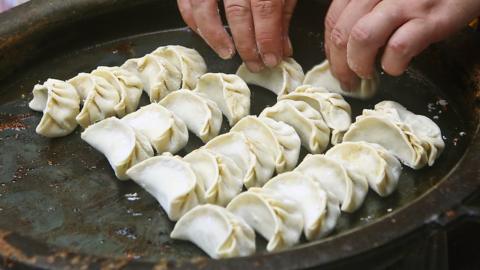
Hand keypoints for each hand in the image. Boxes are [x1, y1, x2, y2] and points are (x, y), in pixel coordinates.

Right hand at [177, 0, 296, 71]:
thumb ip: (285, 11)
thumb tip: (283, 47)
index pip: (266, 8)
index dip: (268, 38)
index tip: (272, 59)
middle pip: (238, 13)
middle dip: (247, 45)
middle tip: (255, 65)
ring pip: (207, 9)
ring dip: (216, 37)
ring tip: (228, 54)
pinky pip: (188, 2)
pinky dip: (194, 20)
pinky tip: (206, 36)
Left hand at [325, 0, 479, 89]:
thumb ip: (364, 12)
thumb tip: (343, 47)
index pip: (333, 20)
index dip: (330, 49)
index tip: (335, 64)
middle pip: (342, 33)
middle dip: (339, 64)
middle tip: (347, 80)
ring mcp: (404, 3)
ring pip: (362, 38)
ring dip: (359, 65)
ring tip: (366, 75)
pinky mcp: (430, 18)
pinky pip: (398, 48)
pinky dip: (392, 65)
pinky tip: (396, 67)